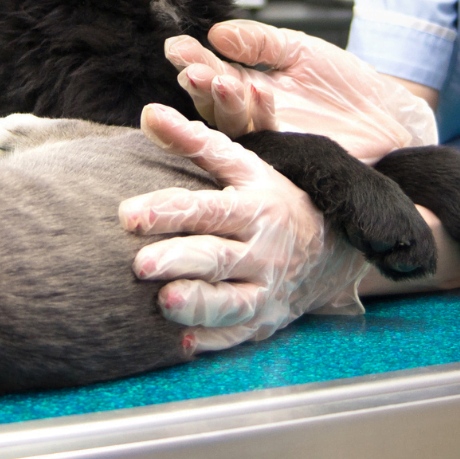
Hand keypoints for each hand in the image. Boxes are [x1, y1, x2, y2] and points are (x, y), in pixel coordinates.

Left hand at [119, 104, 369, 353]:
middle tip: (139, 265)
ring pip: (230, 301)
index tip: (128, 215)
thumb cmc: (273, 199)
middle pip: (216, 257)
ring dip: (198, 305)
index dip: (169, 212)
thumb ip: (195, 141)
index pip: (208, 209)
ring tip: (165, 302)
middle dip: (178, 260)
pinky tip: (183, 345)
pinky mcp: (263, 320)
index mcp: (255, 207)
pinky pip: (238, 335)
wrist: (332, 247)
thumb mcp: (243, 165)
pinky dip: (212, 341)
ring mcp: (265, 289)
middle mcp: (261, 250)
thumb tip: (149, 113)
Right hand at [165, 20, 438, 162]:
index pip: (212, 77)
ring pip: (235, 127)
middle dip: (199, 86)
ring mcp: (272, 142)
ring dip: (222, 102)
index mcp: (249, 91)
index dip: (192, 63)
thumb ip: (260, 41)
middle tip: (191, 70)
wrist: (391, 116)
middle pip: (214, 106)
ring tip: (218, 78)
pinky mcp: (292, 159)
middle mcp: (254, 120)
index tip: (175, 47)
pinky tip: (256, 90)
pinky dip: (261, 113)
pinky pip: (269, 138)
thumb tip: (216, 33)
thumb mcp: (300, 50)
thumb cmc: (347, 85)